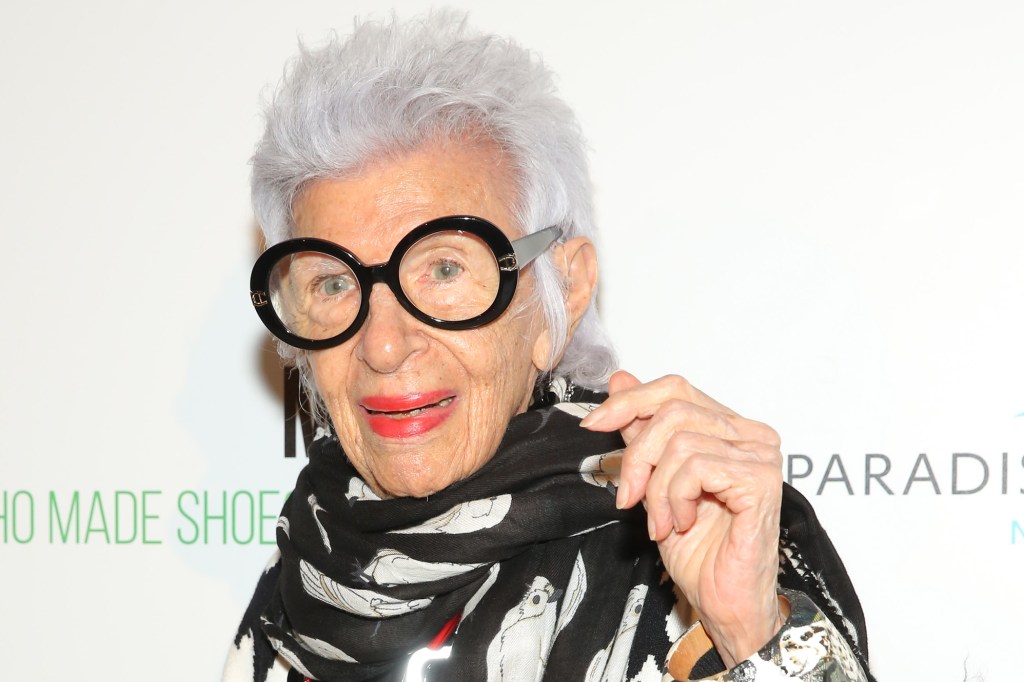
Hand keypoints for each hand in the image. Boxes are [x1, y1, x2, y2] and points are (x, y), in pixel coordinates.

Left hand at [580, 371, 784, 666]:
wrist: (724, 601)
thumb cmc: (698, 550)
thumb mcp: (654, 481)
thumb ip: (642, 430)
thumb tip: (620, 380)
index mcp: (729, 427)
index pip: (675, 389)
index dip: (629, 400)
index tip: (593, 424)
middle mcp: (751, 433)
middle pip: (672, 409)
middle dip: (637, 455)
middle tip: (629, 497)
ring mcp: (760, 454)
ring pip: (679, 441)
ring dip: (657, 488)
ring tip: (663, 521)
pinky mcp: (761, 479)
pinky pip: (696, 466)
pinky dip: (675, 498)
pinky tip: (683, 524)